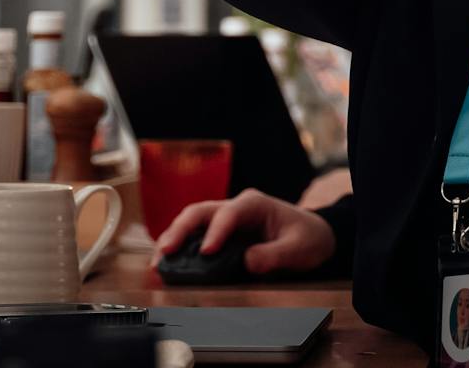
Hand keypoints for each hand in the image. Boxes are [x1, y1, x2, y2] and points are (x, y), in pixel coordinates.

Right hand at [149, 189, 334, 276]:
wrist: (311, 236)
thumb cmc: (307, 237)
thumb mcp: (299, 247)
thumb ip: (275, 255)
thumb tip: (248, 262)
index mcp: (254, 204)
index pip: (229, 213)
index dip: (216, 232)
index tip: (206, 252)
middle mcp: (235, 208)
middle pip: (200, 212)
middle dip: (179, 230)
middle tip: (165, 252)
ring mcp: (224, 221)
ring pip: (192, 223)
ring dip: (173, 240)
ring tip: (157, 263)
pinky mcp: (220, 236)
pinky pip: (195, 238)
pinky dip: (180, 250)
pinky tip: (167, 265)